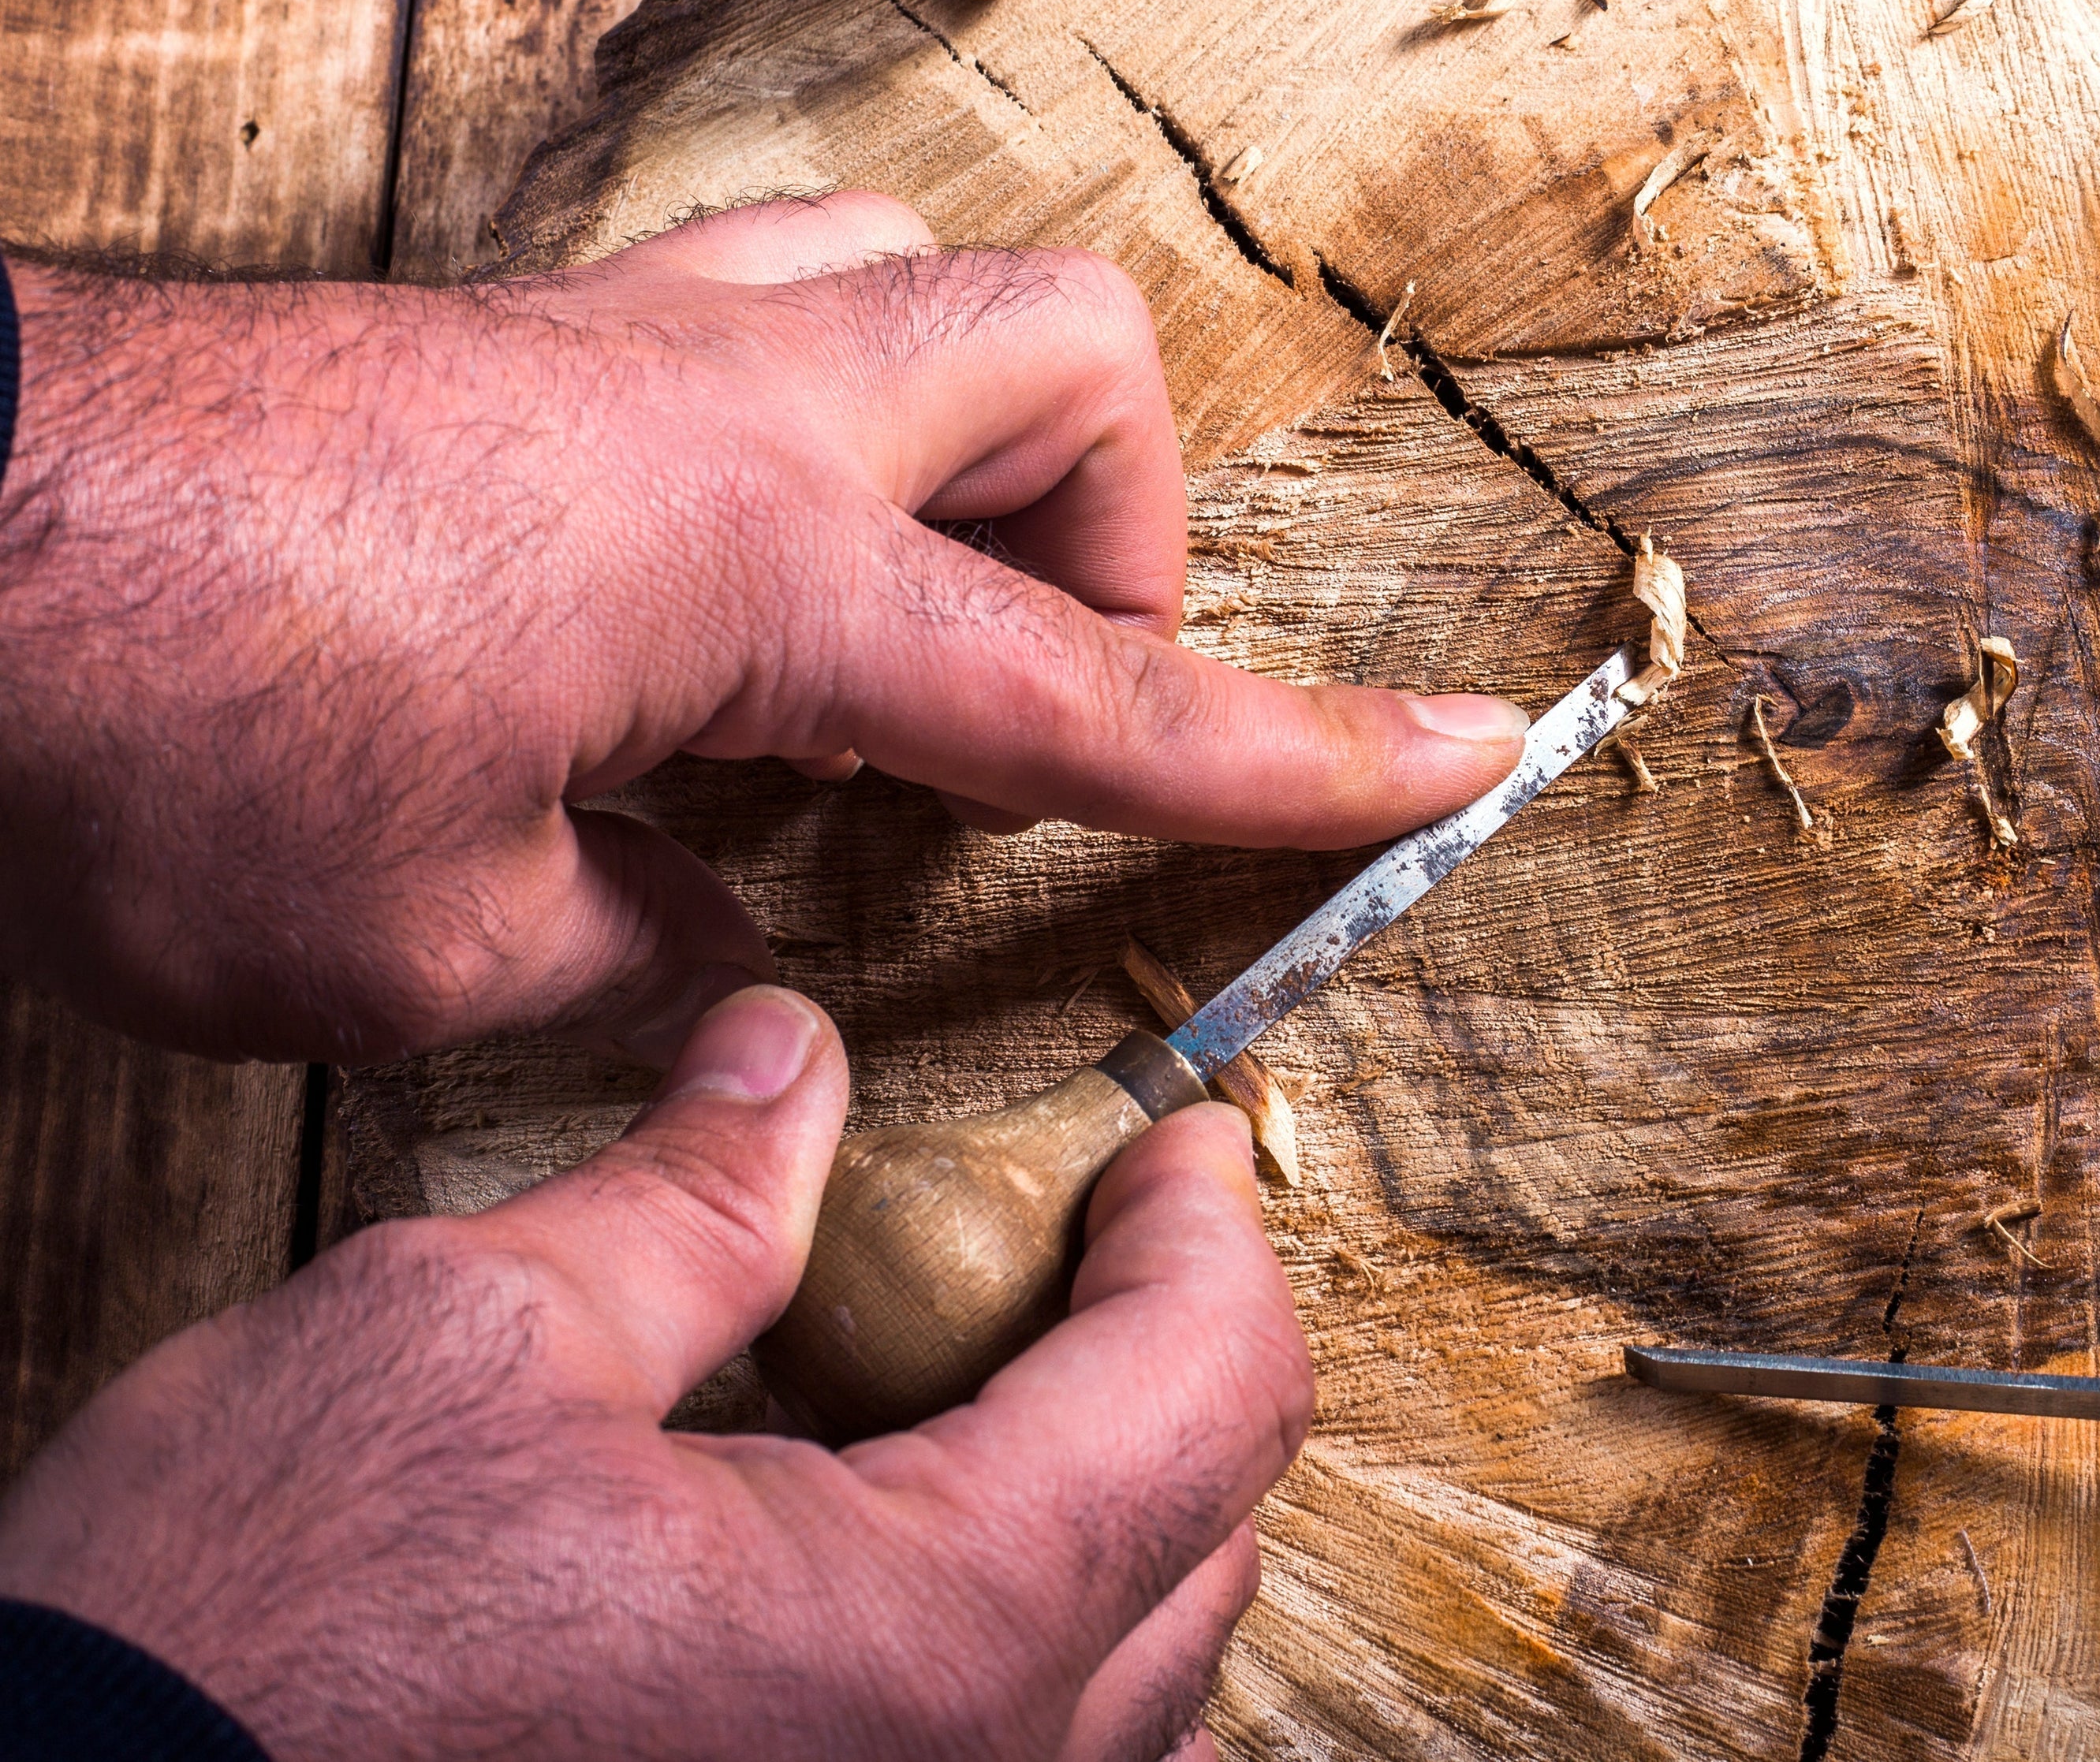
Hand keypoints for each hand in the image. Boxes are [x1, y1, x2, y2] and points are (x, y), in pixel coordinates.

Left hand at [0, 199, 1525, 1060]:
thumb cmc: (143, 722)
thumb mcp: (426, 944)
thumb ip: (634, 947)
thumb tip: (713, 934)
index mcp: (765, 573)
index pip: (1102, 689)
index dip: (1306, 751)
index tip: (1469, 746)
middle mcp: (732, 411)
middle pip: (1072, 368)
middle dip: (1113, 536)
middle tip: (1011, 698)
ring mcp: (622, 335)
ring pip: (917, 279)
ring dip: (960, 444)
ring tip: (873, 620)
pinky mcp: (520, 323)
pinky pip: (751, 304)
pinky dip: (795, 423)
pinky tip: (684, 586)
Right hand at [0, 986, 1302, 1759]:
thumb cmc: (247, 1652)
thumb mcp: (472, 1343)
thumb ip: (690, 1199)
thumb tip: (788, 1068)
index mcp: (937, 1629)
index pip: (1205, 1391)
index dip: (1205, 1231)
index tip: (1175, 1140)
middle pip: (1202, 1538)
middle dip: (1173, 1355)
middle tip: (1091, 1226)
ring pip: (1134, 1677)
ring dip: (1111, 1509)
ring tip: (997, 1374)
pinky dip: (1030, 1646)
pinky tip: (918, 1558)